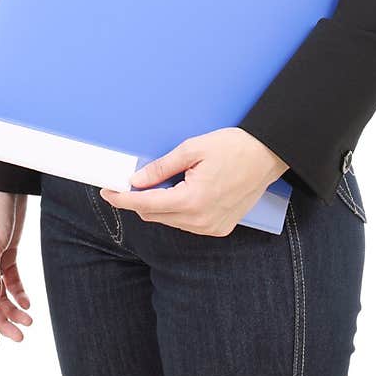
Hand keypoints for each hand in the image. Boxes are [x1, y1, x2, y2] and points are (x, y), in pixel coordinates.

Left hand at [100, 128, 289, 236]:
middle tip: (130, 182)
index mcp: (192, 200)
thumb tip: (136, 180)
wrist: (267, 155)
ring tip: (163, 182)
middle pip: (155, 215)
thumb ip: (161, 167)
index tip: (107, 191)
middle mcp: (201, 220)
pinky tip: (182, 191)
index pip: (146, 204)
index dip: (123, 199)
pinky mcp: (219, 228)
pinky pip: (187, 223)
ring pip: (171, 220)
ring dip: (159, 205)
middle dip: (139, 200)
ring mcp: (211, 227)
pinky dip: (177, 210)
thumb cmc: (233, 147)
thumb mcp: (192, 149)